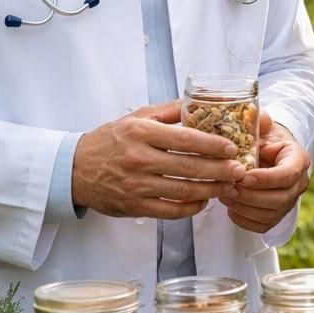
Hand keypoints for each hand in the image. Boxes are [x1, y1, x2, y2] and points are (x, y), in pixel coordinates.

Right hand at [72, 102, 244, 218]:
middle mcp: (138, 159)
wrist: (73, 169)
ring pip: (183, 191)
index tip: (232, 148)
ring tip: (228, 186)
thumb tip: (200, 102)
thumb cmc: (109, 141)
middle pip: (189, 167)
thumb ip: (168, 111)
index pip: (185, 139)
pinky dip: (191, 208)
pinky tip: (204, 200)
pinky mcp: (133, 206)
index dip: (213, 145)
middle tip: (240, 170)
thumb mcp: (135, 118)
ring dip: (210, 189)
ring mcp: (136, 185)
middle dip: (220, 170)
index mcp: (141, 133)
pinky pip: (170, 211)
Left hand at [218, 112, 310, 233]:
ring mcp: (289, 202)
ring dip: (243, 208)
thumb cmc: (265, 139)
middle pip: (279, 199)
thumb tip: (258, 116)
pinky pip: (261, 226)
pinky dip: (243, 219)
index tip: (244, 176)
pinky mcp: (277, 216)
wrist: (269, 155)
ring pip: (269, 215)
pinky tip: (230, 207)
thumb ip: (260, 121)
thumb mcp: (264, 127)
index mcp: (298, 160)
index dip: (266, 179)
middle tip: (228, 187)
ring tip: (224, 194)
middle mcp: (299, 184)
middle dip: (250, 196)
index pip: (288, 175)